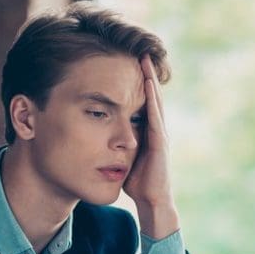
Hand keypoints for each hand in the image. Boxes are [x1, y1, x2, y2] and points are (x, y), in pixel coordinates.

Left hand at [123, 55, 179, 238]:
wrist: (152, 202)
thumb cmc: (137, 183)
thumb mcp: (122, 158)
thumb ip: (115, 144)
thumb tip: (94, 135)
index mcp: (145, 131)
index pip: (140, 101)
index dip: (135, 82)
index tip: (126, 62)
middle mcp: (155, 129)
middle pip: (149, 95)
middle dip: (144, 74)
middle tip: (138, 50)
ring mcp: (159, 135)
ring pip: (155, 101)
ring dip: (150, 80)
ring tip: (144, 59)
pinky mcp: (160, 143)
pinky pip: (155, 116)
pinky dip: (152, 99)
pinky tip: (148, 84)